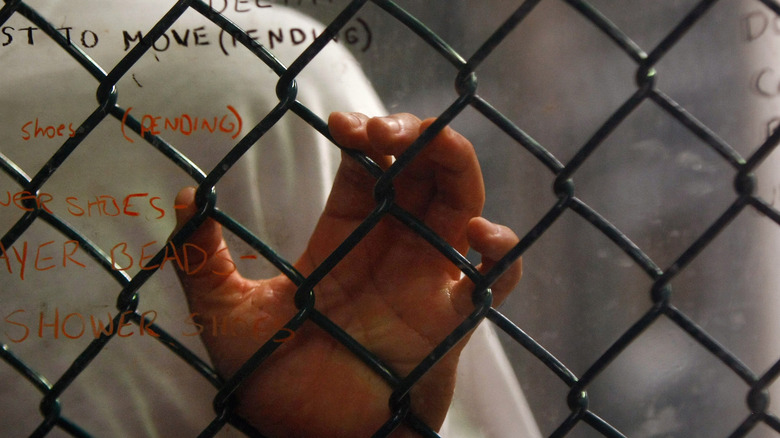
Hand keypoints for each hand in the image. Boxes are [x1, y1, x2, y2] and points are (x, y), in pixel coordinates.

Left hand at [172, 112, 521, 436]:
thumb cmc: (271, 382)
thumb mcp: (226, 316)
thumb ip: (203, 261)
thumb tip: (186, 198)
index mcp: (345, 235)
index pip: (369, 165)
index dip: (364, 133)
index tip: (342, 126)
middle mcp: (392, 247)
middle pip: (422, 169)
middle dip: (413, 134)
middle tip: (383, 130)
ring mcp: (428, 279)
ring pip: (462, 203)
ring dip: (455, 165)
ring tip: (430, 147)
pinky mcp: (453, 319)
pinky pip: (497, 278)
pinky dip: (501, 253)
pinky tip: (479, 237)